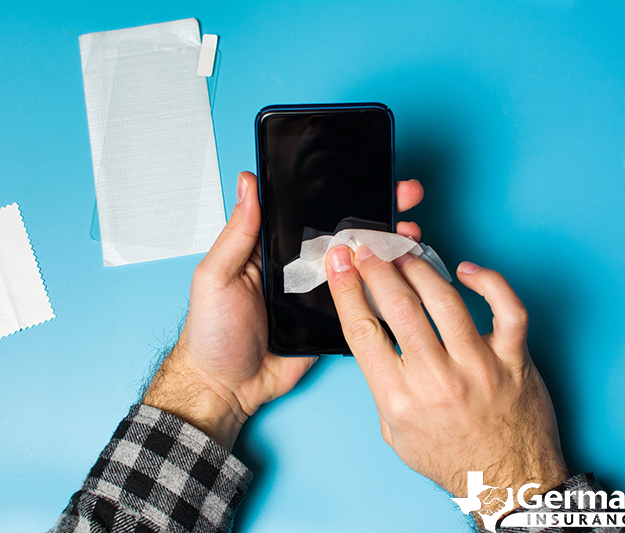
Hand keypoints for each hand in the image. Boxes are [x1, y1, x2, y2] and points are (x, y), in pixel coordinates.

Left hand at [144, 172, 424, 449]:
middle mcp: (300, 265)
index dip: (338, 189)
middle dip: (378, 209)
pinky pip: (363, 300)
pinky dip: (386, 286)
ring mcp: (320, 293)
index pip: (310, 210)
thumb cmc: (212, 332)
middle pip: (344, 231)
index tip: (368, 170)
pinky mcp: (333, 321)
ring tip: (412, 230)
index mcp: (273, 247)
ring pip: (360, 262)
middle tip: (406, 193)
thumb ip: (237, 233)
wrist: (227, 387)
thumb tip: (247, 183)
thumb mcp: (216, 276)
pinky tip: (406, 270)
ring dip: (389, 244)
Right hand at [324, 247, 568, 502]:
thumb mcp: (395, 432)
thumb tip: (375, 337)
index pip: (362, 330)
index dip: (346, 288)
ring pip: (445, 300)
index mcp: (400, 400)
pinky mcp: (514, 360)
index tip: (340, 262)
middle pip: (398, 307)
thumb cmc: (451, 457)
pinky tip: (466, 270)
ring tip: (405, 255)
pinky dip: (488, 282)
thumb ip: (382, 384)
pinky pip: (506, 308)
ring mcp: (479, 367)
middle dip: (377, 268)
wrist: (508, 484)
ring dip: (419, 268)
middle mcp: (437, 380)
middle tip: (368, 249)